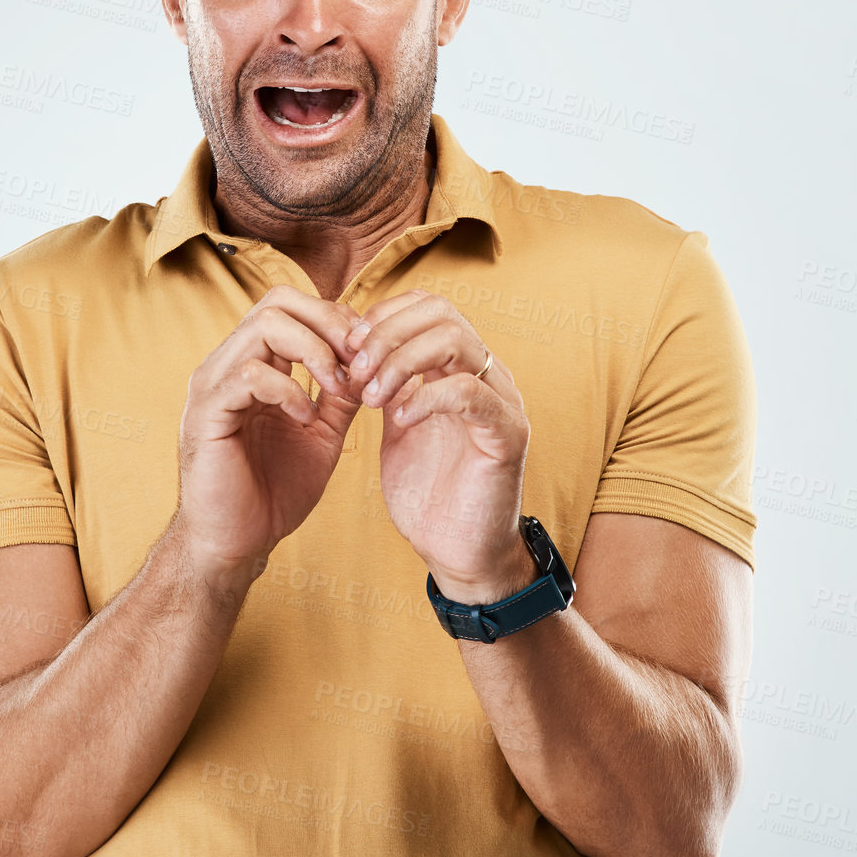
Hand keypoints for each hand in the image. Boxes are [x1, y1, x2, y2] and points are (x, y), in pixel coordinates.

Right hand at [170, 284, 362, 592]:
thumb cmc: (271, 492)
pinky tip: (305, 416)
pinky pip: (250, 374)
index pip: (292, 307)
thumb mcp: (320, 435)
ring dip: (314, 351)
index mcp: (253, 365)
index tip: (369, 354)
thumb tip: (371, 364)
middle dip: (329, 322)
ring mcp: (214, 384)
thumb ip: (339, 398)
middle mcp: (228, 364)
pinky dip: (288, 389)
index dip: (336, 319)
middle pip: (278, 301)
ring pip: (264, 326)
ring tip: (338, 386)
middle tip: (359, 358)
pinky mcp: (207, 412)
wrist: (236, 544)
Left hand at [343, 290, 531, 599]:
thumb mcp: (398, 423)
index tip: (348, 348)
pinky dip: (425, 398)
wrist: (458, 552)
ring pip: (455, 341)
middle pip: (440, 311)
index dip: (383, 316)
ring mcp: (502, 401)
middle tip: (354, 370)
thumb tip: (354, 346)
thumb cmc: (428, 491)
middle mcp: (487, 375)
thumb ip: (387, 383)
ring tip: (371, 397)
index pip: (428, 305)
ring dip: (400, 362)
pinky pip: (468, 393)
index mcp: (461, 367)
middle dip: (386, 335)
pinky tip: (398, 421)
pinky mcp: (508, 435)